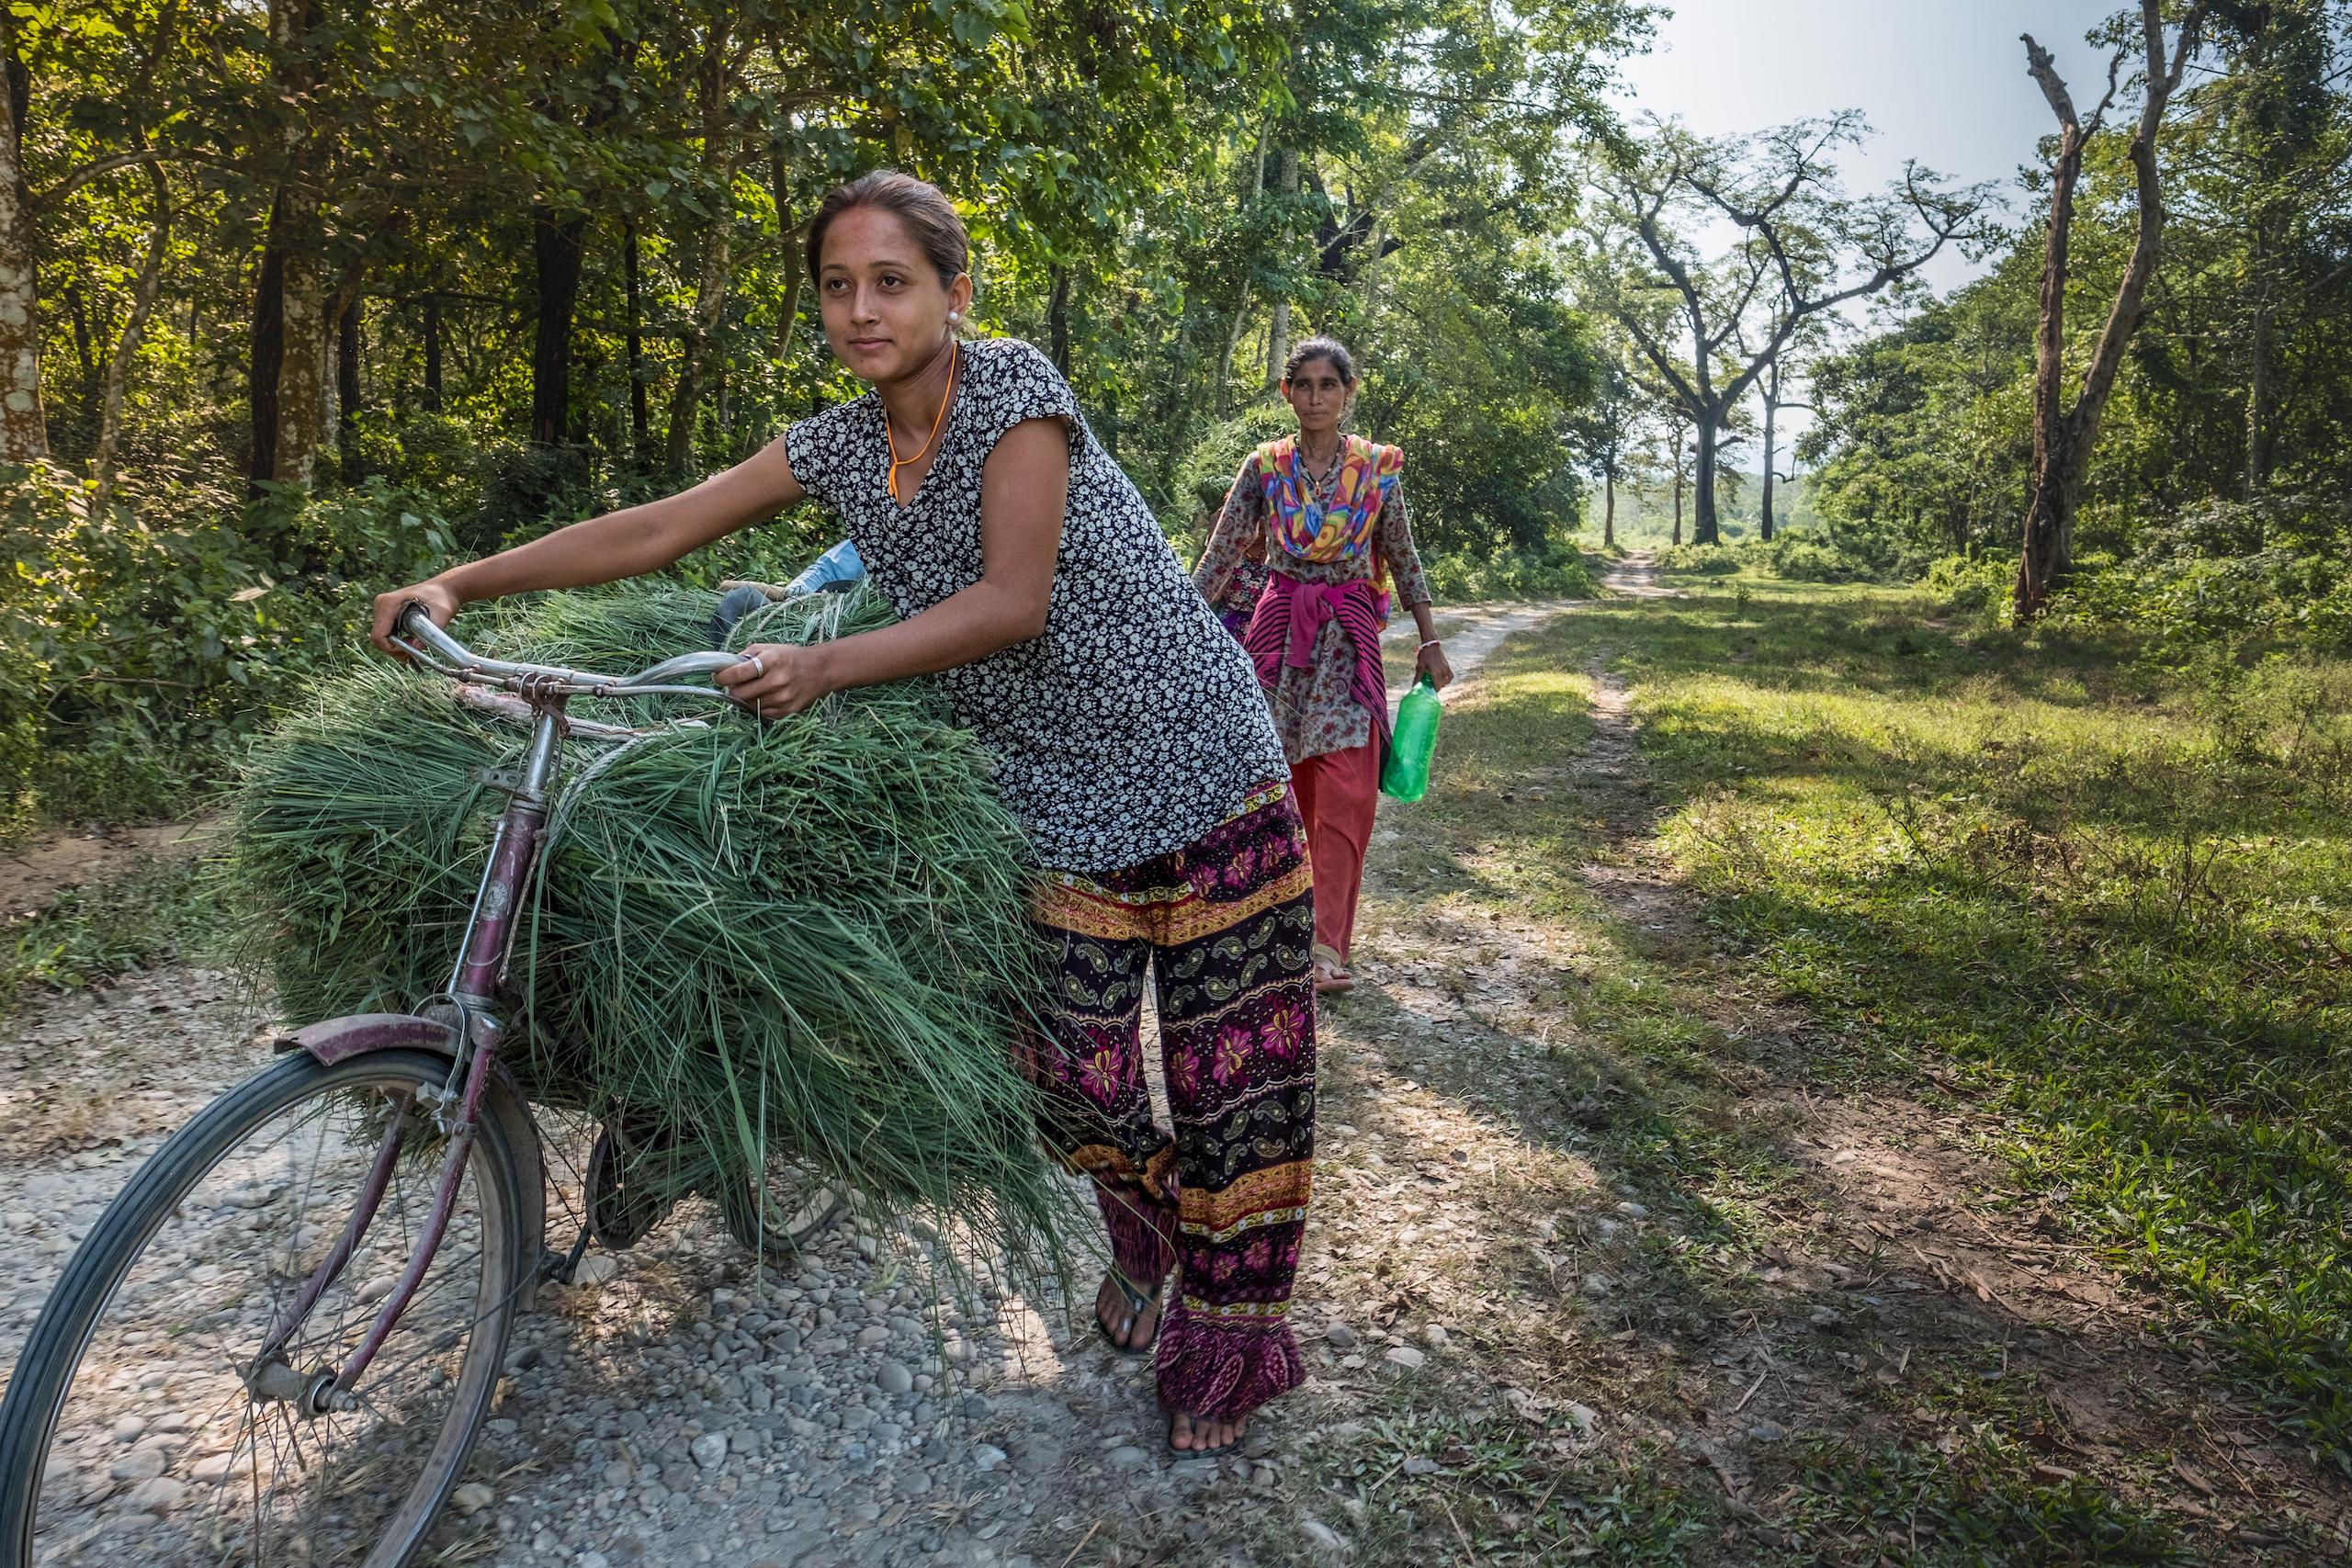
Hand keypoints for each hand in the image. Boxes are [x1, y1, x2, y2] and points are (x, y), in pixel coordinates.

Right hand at [372, 580, 461, 656]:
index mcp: (389, 603)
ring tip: (413, 649)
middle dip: (393, 650)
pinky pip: (386, 633)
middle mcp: (381, 604)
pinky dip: (395, 642)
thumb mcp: (441, 616)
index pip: (379, 635)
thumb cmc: (442, 598)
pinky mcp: (386, 613)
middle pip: (378, 638)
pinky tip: (410, 643)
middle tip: (412, 654)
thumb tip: (415, 648)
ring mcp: (382, 608)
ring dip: (395, 647)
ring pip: (381, 637)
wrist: (443, 589)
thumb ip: (430, 632)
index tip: (409, 651)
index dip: (391, 648)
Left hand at [714, 641, 834, 718]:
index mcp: (771, 661)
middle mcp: (777, 681)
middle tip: (736, 684)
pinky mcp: (787, 711)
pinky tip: (765, 696)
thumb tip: (724, 668)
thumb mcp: (768, 648)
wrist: (821, 670)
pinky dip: (758, 706)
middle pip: (739, 694)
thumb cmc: (790, 657)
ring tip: (753, 689)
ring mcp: (783, 698)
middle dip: (733, 689)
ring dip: (746, 699)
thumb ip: (745, 656)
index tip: (718, 676)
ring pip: (748, 706)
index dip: (722, 676)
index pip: (736, 674)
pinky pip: (761, 714)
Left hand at [1417, 640, 1452, 689]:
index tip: (1429, 690)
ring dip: (1442, 683)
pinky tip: (1443, 678)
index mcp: (1436, 673)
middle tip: (1431, 685)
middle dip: (1437, 687)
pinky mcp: (1447, 665)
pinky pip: (1450, 676)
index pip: (1438, 687)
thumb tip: (1413, 687)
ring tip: (1436, 681)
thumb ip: (1418, 678)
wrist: (1431, 645)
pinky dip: (1448, 679)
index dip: (1434, 690)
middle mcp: (1442, 672)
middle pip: (1442, 685)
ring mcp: (1446, 669)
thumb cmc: (1424, 656)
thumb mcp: (1420, 667)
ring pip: (1447, 681)